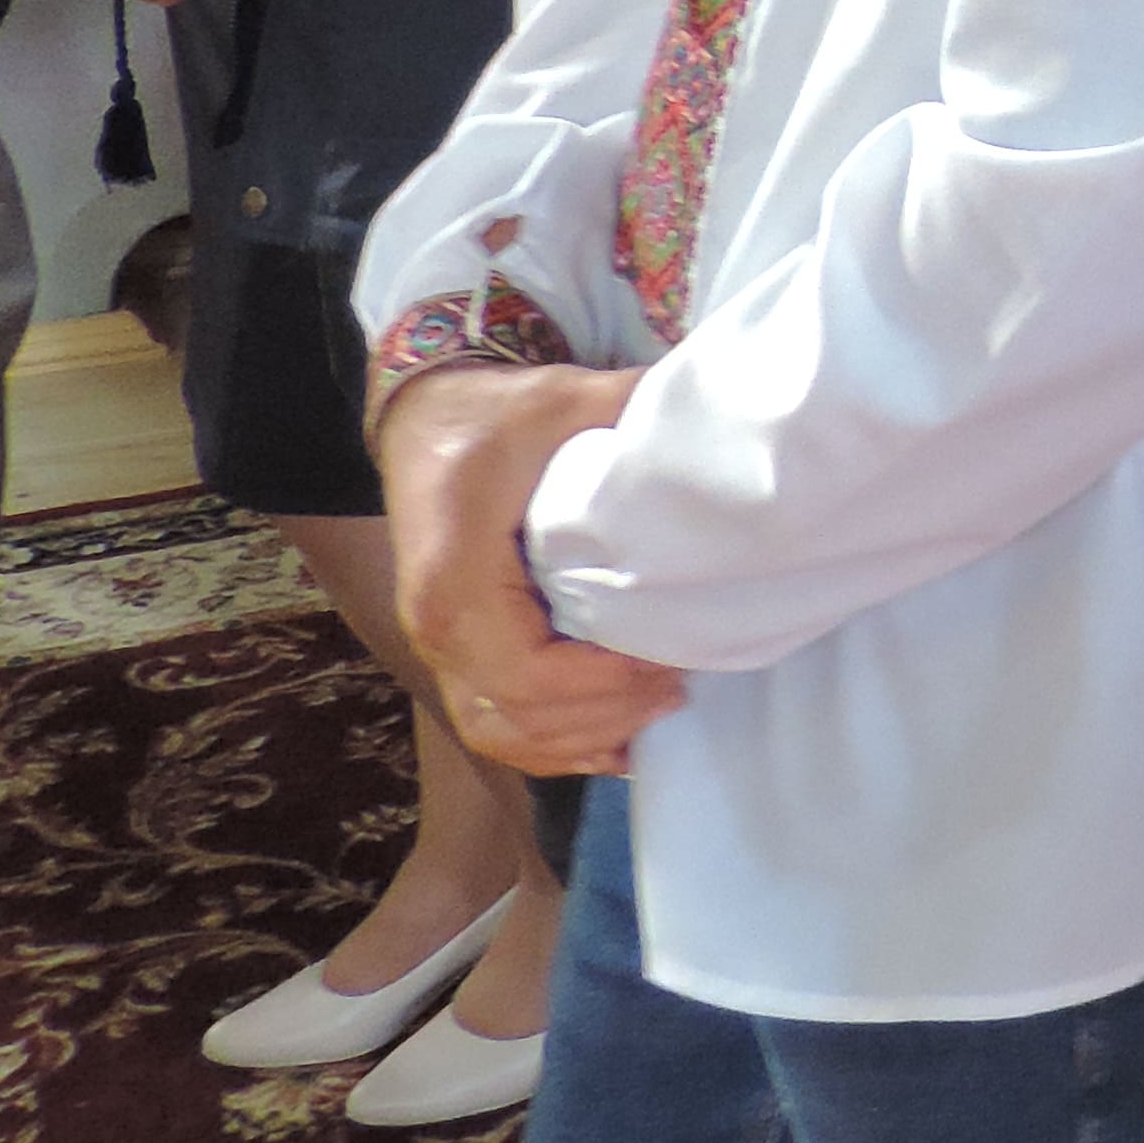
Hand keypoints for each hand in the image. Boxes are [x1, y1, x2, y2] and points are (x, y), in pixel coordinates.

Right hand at [375, 362, 686, 775]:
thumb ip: (633, 412)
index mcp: (456, 578)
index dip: (602, 684)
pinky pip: (491, 722)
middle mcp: (436, 627)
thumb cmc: (495, 413)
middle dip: (605, 714)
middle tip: (679, 687)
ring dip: (578, 737)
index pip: (526, 672)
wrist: (424, 416)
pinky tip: (609, 739)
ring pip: (499, 732)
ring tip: (653, 709)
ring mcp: (437, 646)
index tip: (667, 662)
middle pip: (516, 715)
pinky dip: (548, 743)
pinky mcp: (452, 649)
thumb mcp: (563, 399)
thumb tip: (719, 422)